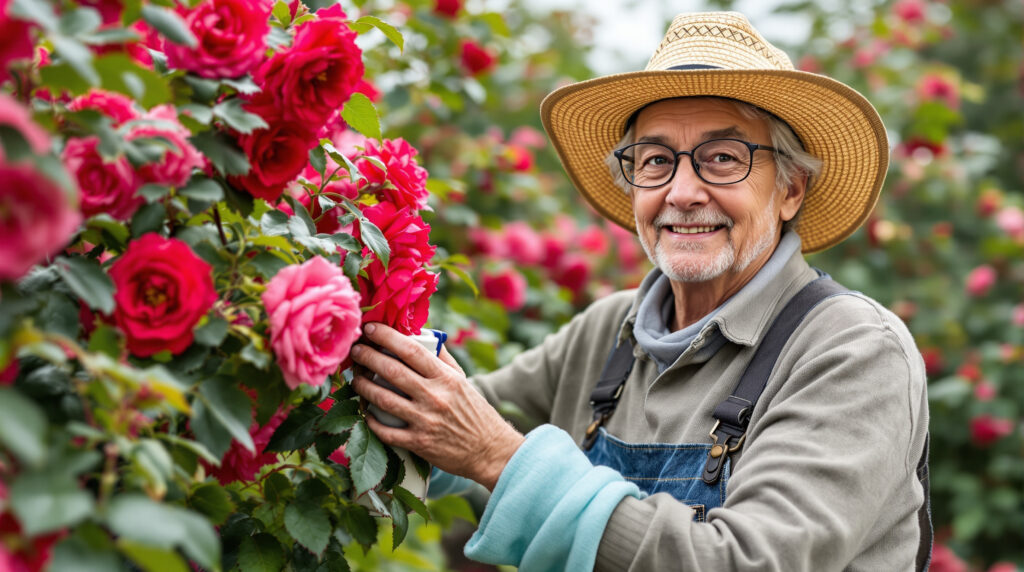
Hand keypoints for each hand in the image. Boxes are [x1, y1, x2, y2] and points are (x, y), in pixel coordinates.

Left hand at [350, 323, 524, 490]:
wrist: (490, 450)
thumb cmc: (475, 412)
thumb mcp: (463, 380)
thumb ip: (442, 358)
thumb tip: (422, 336)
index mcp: (446, 378)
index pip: (412, 350)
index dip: (388, 337)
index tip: (371, 328)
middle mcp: (434, 397)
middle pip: (392, 371)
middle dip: (368, 357)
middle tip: (355, 350)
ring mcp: (425, 421)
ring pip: (383, 399)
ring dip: (363, 386)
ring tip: (355, 378)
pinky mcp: (418, 443)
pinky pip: (386, 431)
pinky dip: (372, 420)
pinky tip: (365, 411)